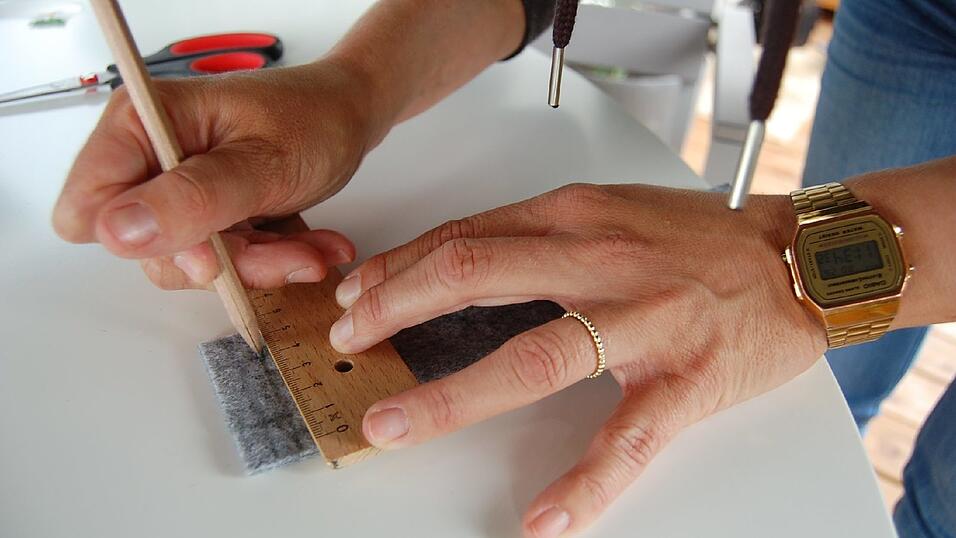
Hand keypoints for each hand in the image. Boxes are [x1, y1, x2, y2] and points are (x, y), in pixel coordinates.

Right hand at [52, 60, 383, 288]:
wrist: (349, 117)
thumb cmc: (312, 118)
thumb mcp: (263, 162)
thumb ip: (195, 198)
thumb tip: (120, 231)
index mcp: (143, 124)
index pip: (89, 208)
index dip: (141, 239)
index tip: (210, 247)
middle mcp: (151, 159)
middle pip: (146, 246)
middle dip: (221, 259)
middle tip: (280, 251)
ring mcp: (178, 191)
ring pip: (191, 262)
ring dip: (256, 264)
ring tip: (309, 249)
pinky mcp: (207, 216)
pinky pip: (223, 261)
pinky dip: (269, 258)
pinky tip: (310, 245)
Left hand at [330, 183, 825, 536]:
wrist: (792, 261)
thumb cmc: (691, 239)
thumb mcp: (607, 210)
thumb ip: (531, 234)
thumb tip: (449, 260)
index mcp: (577, 217)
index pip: (466, 237)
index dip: (400, 268)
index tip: (356, 297)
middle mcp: (603, 260)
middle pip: (477, 279)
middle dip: (397, 311)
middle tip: (348, 346)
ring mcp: (645, 322)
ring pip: (536, 356)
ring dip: (453, 395)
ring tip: (395, 424)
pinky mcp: (686, 381)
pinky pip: (627, 439)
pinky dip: (583, 484)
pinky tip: (542, 519)